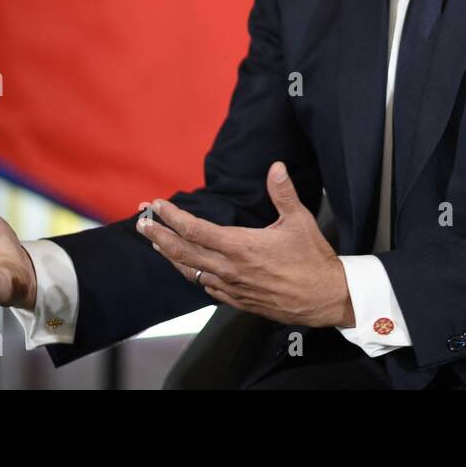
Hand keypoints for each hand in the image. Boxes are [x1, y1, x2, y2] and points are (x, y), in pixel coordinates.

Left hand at [140, 161, 353, 327]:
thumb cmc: (313, 259)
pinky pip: (205, 287)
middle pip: (181, 252)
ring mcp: (231, 287)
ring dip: (170, 255)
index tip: (157, 205)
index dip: (172, 216)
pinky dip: (191, 273)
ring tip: (156, 242)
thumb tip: (275, 166)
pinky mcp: (237, 300)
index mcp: (240, 246)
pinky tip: (188, 268)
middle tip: (141, 221)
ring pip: (189, 271)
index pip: (194, 230)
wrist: (324, 298)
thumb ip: (283, 192)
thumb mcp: (300, 220)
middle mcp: (229, 268)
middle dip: (158, 235)